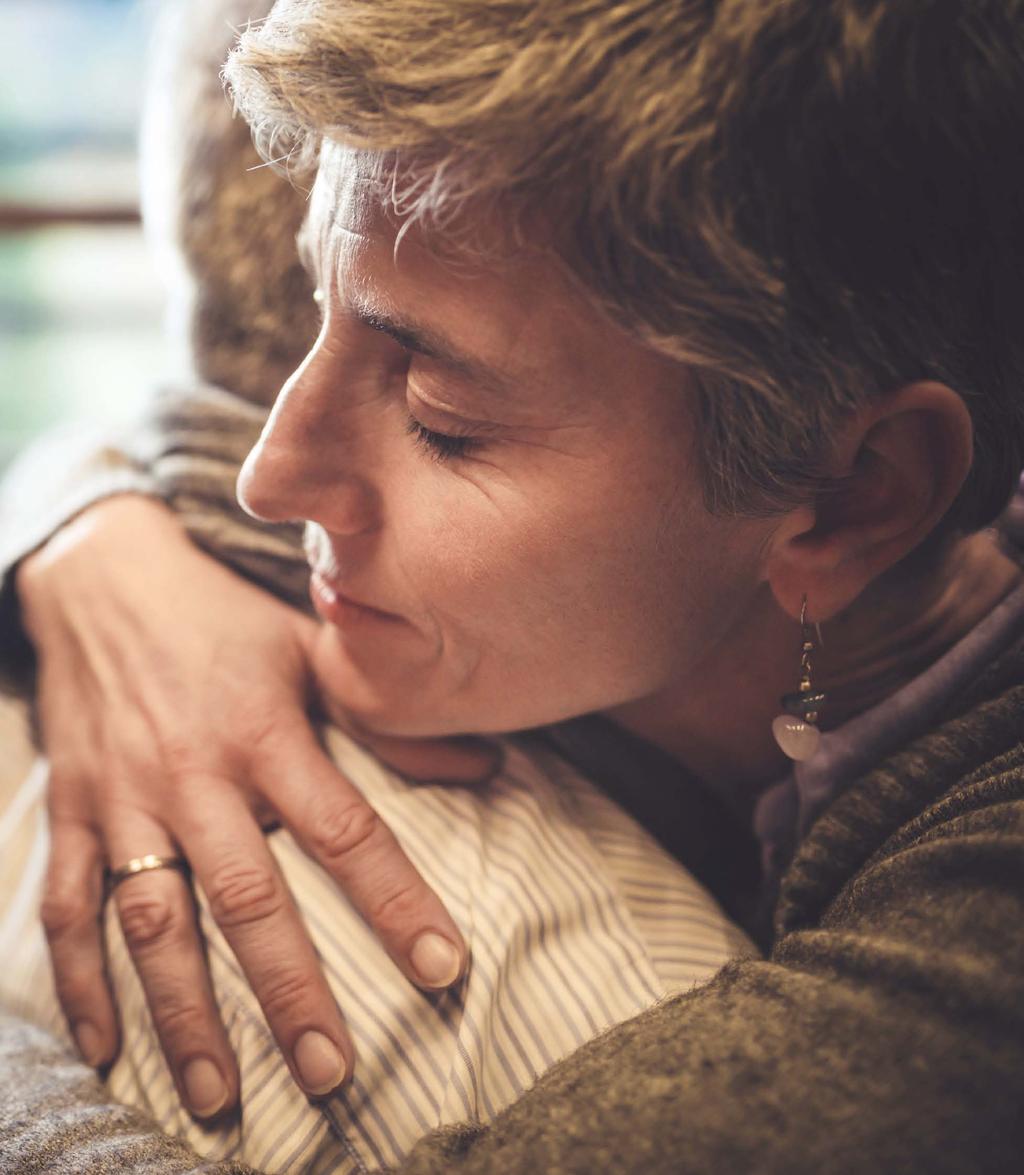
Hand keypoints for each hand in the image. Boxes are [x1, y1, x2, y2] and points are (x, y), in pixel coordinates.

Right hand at [17, 494, 496, 1117]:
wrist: (104, 579)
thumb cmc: (224, 619)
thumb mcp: (312, 649)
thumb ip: (386, 717)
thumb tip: (485, 764)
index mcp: (265, 732)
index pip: (345, 829)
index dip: (396, 901)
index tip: (443, 969)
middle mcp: (194, 775)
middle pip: (247, 897)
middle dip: (289, 991)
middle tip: (330, 1074)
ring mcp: (124, 799)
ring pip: (154, 920)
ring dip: (184, 1012)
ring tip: (220, 1094)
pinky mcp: (70, 810)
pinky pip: (66, 903)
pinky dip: (81, 979)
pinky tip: (105, 1044)